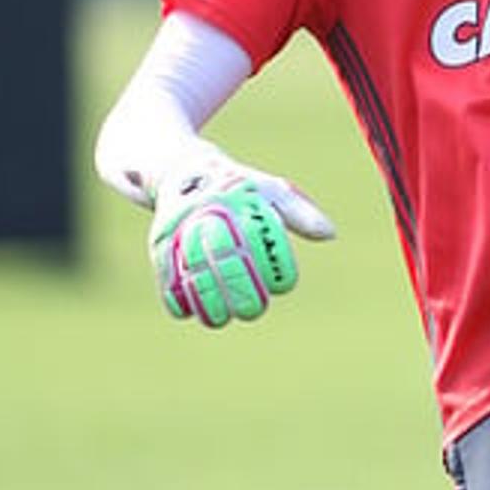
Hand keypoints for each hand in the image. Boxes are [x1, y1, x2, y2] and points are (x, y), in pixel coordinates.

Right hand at [148, 145, 334, 327]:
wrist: (182, 171)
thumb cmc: (239, 187)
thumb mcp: (271, 191)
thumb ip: (300, 213)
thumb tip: (330, 234)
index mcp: (238, 196)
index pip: (260, 238)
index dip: (274, 265)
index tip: (283, 285)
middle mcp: (206, 210)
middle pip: (223, 258)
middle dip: (239, 290)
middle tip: (254, 310)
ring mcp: (179, 227)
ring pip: (192, 271)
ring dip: (207, 301)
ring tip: (223, 318)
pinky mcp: (158, 243)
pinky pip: (165, 274)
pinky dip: (177, 296)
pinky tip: (192, 311)